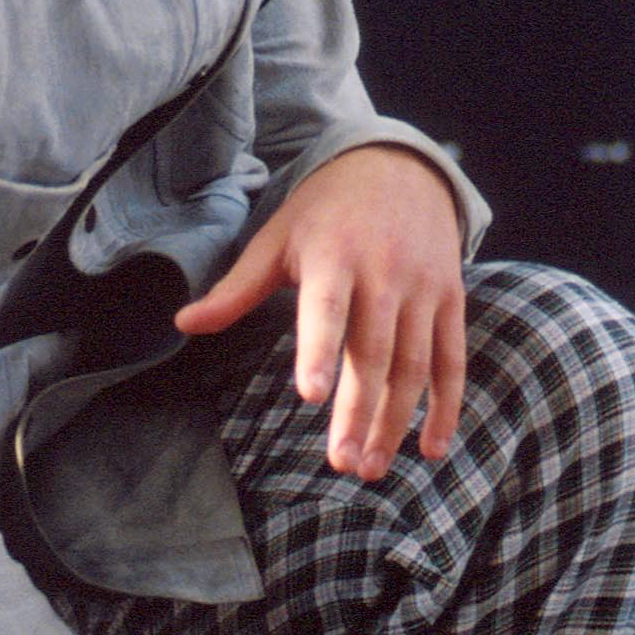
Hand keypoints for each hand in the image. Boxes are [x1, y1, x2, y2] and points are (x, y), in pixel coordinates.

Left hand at [173, 145, 466, 477]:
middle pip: (374, 352)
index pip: (327, 309)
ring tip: (370, 467)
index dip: (319, 351)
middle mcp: (386, 273)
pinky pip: (451, 361)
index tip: (310, 396)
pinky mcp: (451, 300)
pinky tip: (430, 449)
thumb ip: (237, 289)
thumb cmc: (326, 211)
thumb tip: (182, 324)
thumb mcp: (277, 239)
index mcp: (336, 256)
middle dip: (359, 412)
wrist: (400, 167)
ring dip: (395, 422)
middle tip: (342, 464)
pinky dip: (446, 407)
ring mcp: (424, 288)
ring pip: (413, 365)